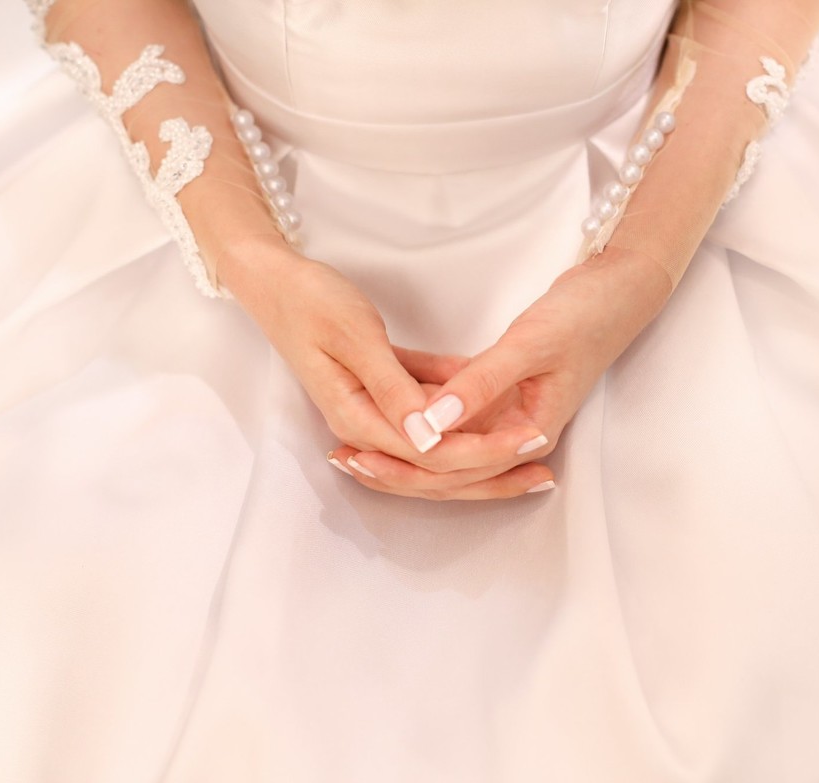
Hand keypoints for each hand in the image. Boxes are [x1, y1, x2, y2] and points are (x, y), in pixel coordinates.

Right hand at [220, 234, 547, 470]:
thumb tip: (430, 440)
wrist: (273, 279)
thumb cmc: (310, 300)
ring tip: (531, 439)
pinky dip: (458, 405)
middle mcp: (364, 425)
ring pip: (435, 441)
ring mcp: (371, 408)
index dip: (486, 452)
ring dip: (481, 441)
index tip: (530, 439)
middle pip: (437, 464)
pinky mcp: (379, 388)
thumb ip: (394, 390)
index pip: (432, 456)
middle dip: (493, 466)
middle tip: (544, 459)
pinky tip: (495, 399)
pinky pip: (426, 408)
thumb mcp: (356, 338)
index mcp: (357, 418)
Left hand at [330, 245, 672, 499]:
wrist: (619, 288)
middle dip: (394, 467)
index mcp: (525, 435)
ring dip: (402, 441)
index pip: (456, 469)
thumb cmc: (583, 316)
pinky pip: (452, 402)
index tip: (360, 456)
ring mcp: (508, 412)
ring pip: (445, 440)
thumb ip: (481, 384)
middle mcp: (514, 434)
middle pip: (446, 468)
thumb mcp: (531, 346)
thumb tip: (431, 424)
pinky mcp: (500, 387)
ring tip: (351, 439)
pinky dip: (420, 398)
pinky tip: (385, 386)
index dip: (404, 466)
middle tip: (342, 459)